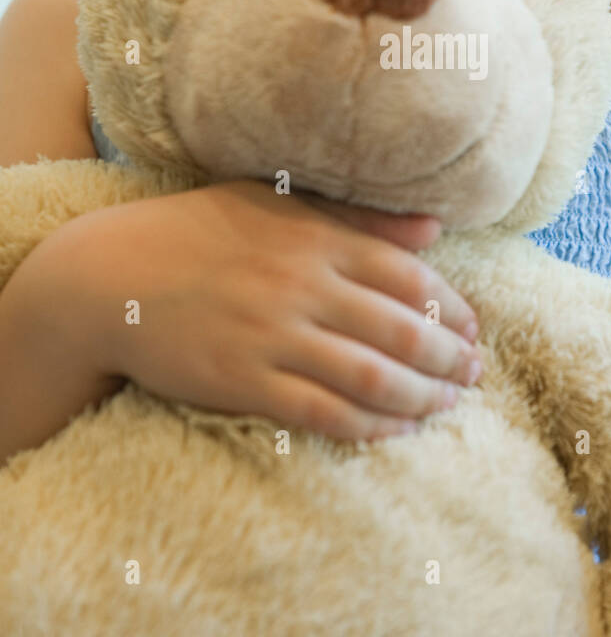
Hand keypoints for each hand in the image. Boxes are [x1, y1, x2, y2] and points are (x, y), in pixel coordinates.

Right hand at [47, 179, 480, 439]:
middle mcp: (303, 286)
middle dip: (450, 359)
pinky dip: (368, 427)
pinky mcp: (243, 381)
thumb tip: (434, 230)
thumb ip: (357, 219)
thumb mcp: (277, 205)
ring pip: (372, 378)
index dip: (452, 308)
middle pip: (402, 331)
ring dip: (421, 397)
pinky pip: (322, 413)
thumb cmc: (197, 232)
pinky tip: (394, 432)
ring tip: (446, 406)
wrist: (109, 275)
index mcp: (315, 238)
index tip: (475, 329)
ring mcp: (273, 336)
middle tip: (475, 375)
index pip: (408, 277)